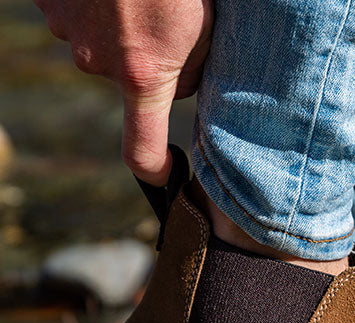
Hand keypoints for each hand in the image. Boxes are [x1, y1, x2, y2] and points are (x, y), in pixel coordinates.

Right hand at [34, 0, 212, 184]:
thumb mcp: (207, 31)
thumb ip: (191, 73)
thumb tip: (176, 89)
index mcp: (141, 74)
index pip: (140, 149)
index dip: (154, 168)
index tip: (165, 174)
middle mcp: (96, 62)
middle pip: (130, 81)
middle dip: (150, 62)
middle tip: (167, 23)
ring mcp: (68, 29)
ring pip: (103, 48)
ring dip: (121, 31)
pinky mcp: (49, 1)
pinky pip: (78, 18)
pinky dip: (95, 7)